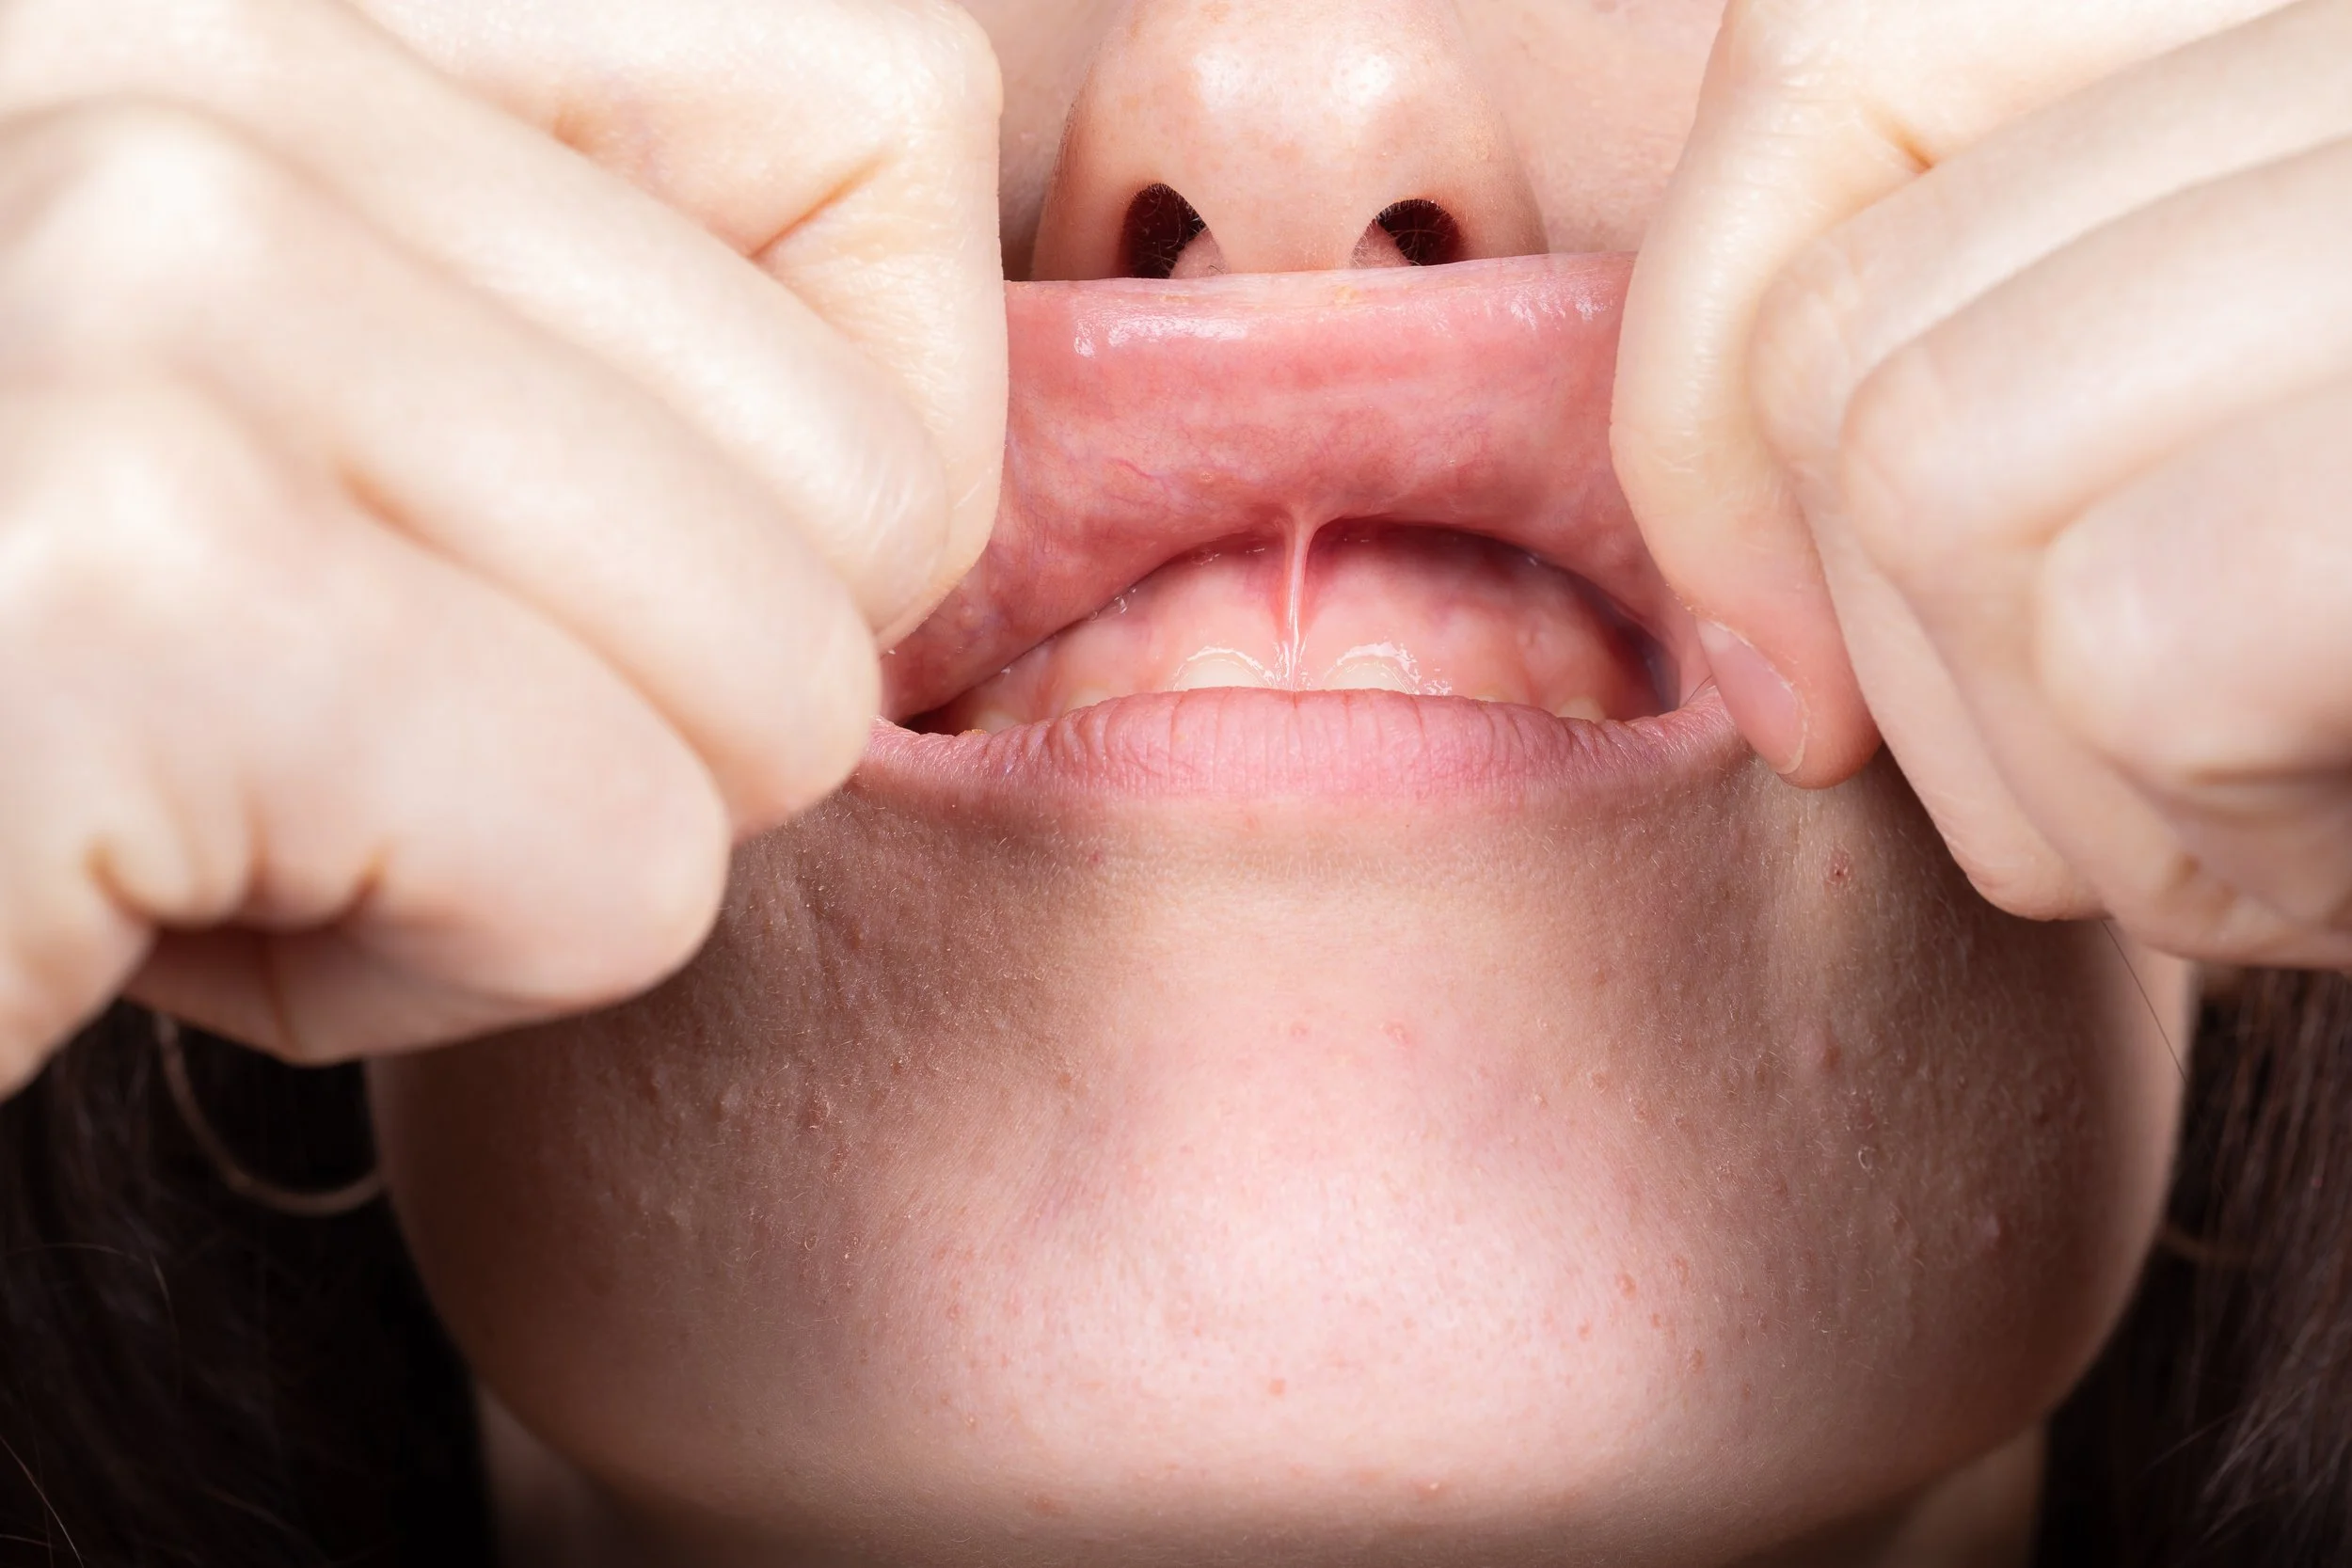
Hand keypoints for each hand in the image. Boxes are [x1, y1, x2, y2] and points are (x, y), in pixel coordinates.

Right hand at [0, 0, 1005, 1087]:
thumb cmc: (51, 688)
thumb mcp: (316, 407)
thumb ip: (601, 314)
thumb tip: (941, 424)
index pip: (881, 100)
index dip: (850, 425)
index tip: (619, 553)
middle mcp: (171, 30)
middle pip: (866, 463)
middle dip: (674, 693)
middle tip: (361, 714)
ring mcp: (130, 267)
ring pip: (784, 683)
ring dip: (548, 834)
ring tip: (240, 788)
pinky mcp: (114, 569)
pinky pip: (624, 859)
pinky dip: (442, 966)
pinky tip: (160, 898)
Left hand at [1615, 0, 2351, 964]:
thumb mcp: (2176, 469)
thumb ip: (1954, 370)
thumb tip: (1728, 626)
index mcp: (2281, 20)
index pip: (1832, 44)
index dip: (1716, 375)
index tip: (1791, 645)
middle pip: (1858, 330)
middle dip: (1908, 633)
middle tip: (2136, 734)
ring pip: (1942, 472)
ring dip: (2049, 755)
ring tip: (2263, 771)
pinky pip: (2130, 637)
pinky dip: (2195, 828)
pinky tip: (2337, 832)